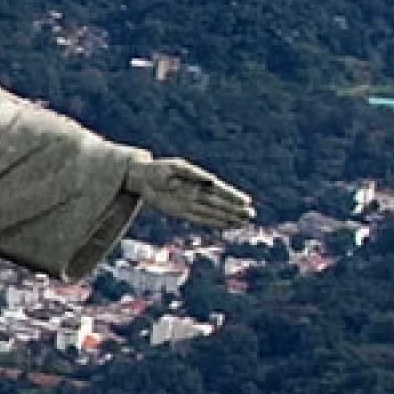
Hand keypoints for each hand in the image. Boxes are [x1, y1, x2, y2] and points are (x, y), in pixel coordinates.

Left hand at [130, 153, 255, 228]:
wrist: (142, 177)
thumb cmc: (159, 169)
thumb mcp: (174, 168)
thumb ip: (193, 174)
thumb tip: (210, 180)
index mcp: (198, 180)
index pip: (219, 190)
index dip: (233, 196)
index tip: (246, 202)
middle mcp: (196, 193)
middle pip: (219, 203)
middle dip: (235, 209)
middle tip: (251, 215)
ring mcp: (190, 203)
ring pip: (213, 213)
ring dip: (228, 218)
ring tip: (244, 222)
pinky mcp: (181, 211)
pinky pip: (201, 219)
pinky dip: (214, 222)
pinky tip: (227, 225)